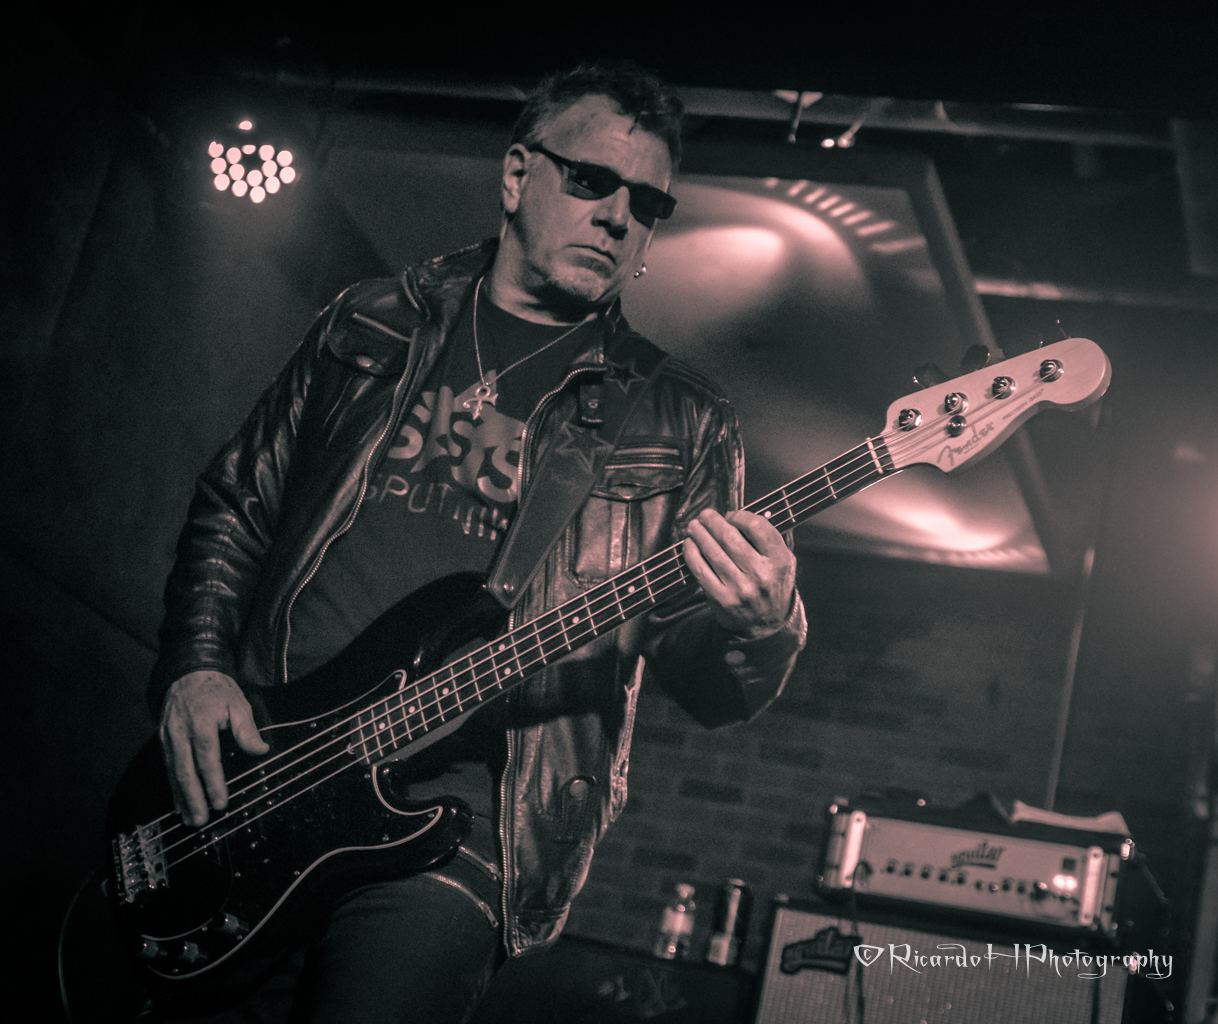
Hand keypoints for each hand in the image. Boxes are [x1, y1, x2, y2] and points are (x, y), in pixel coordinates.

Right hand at [158, 670, 268, 825]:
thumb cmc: (216, 690)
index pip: (207, 758)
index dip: (213, 783)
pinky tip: (179, 802)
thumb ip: (247, 729)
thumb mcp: (238, 703)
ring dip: (182, 798)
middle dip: (193, 799)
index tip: (221, 802)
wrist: (189, 673)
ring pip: (174, 772)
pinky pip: (168, 767)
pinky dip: (173, 787)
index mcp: (201, 722)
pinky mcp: (163, 739)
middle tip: (201, 820)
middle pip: (185, 771)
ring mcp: (168, 736)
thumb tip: (260, 750)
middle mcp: (181, 732)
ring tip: (190, 818)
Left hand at [682, 508, 796, 640]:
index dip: (740, 516)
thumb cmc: (772, 586)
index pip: (757, 527)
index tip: (731, 515)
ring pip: (713, 551)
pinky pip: (700, 570)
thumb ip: (767, 539)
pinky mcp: (721, 599)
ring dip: (699, 534)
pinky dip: (691, 553)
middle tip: (705, 515)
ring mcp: (740, 588)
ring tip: (694, 526)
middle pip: (730, 537)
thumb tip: (734, 517)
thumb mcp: (784, 561)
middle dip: (713, 522)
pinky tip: (689, 544)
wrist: (767, 625)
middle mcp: (761, 574)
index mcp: (780, 561)